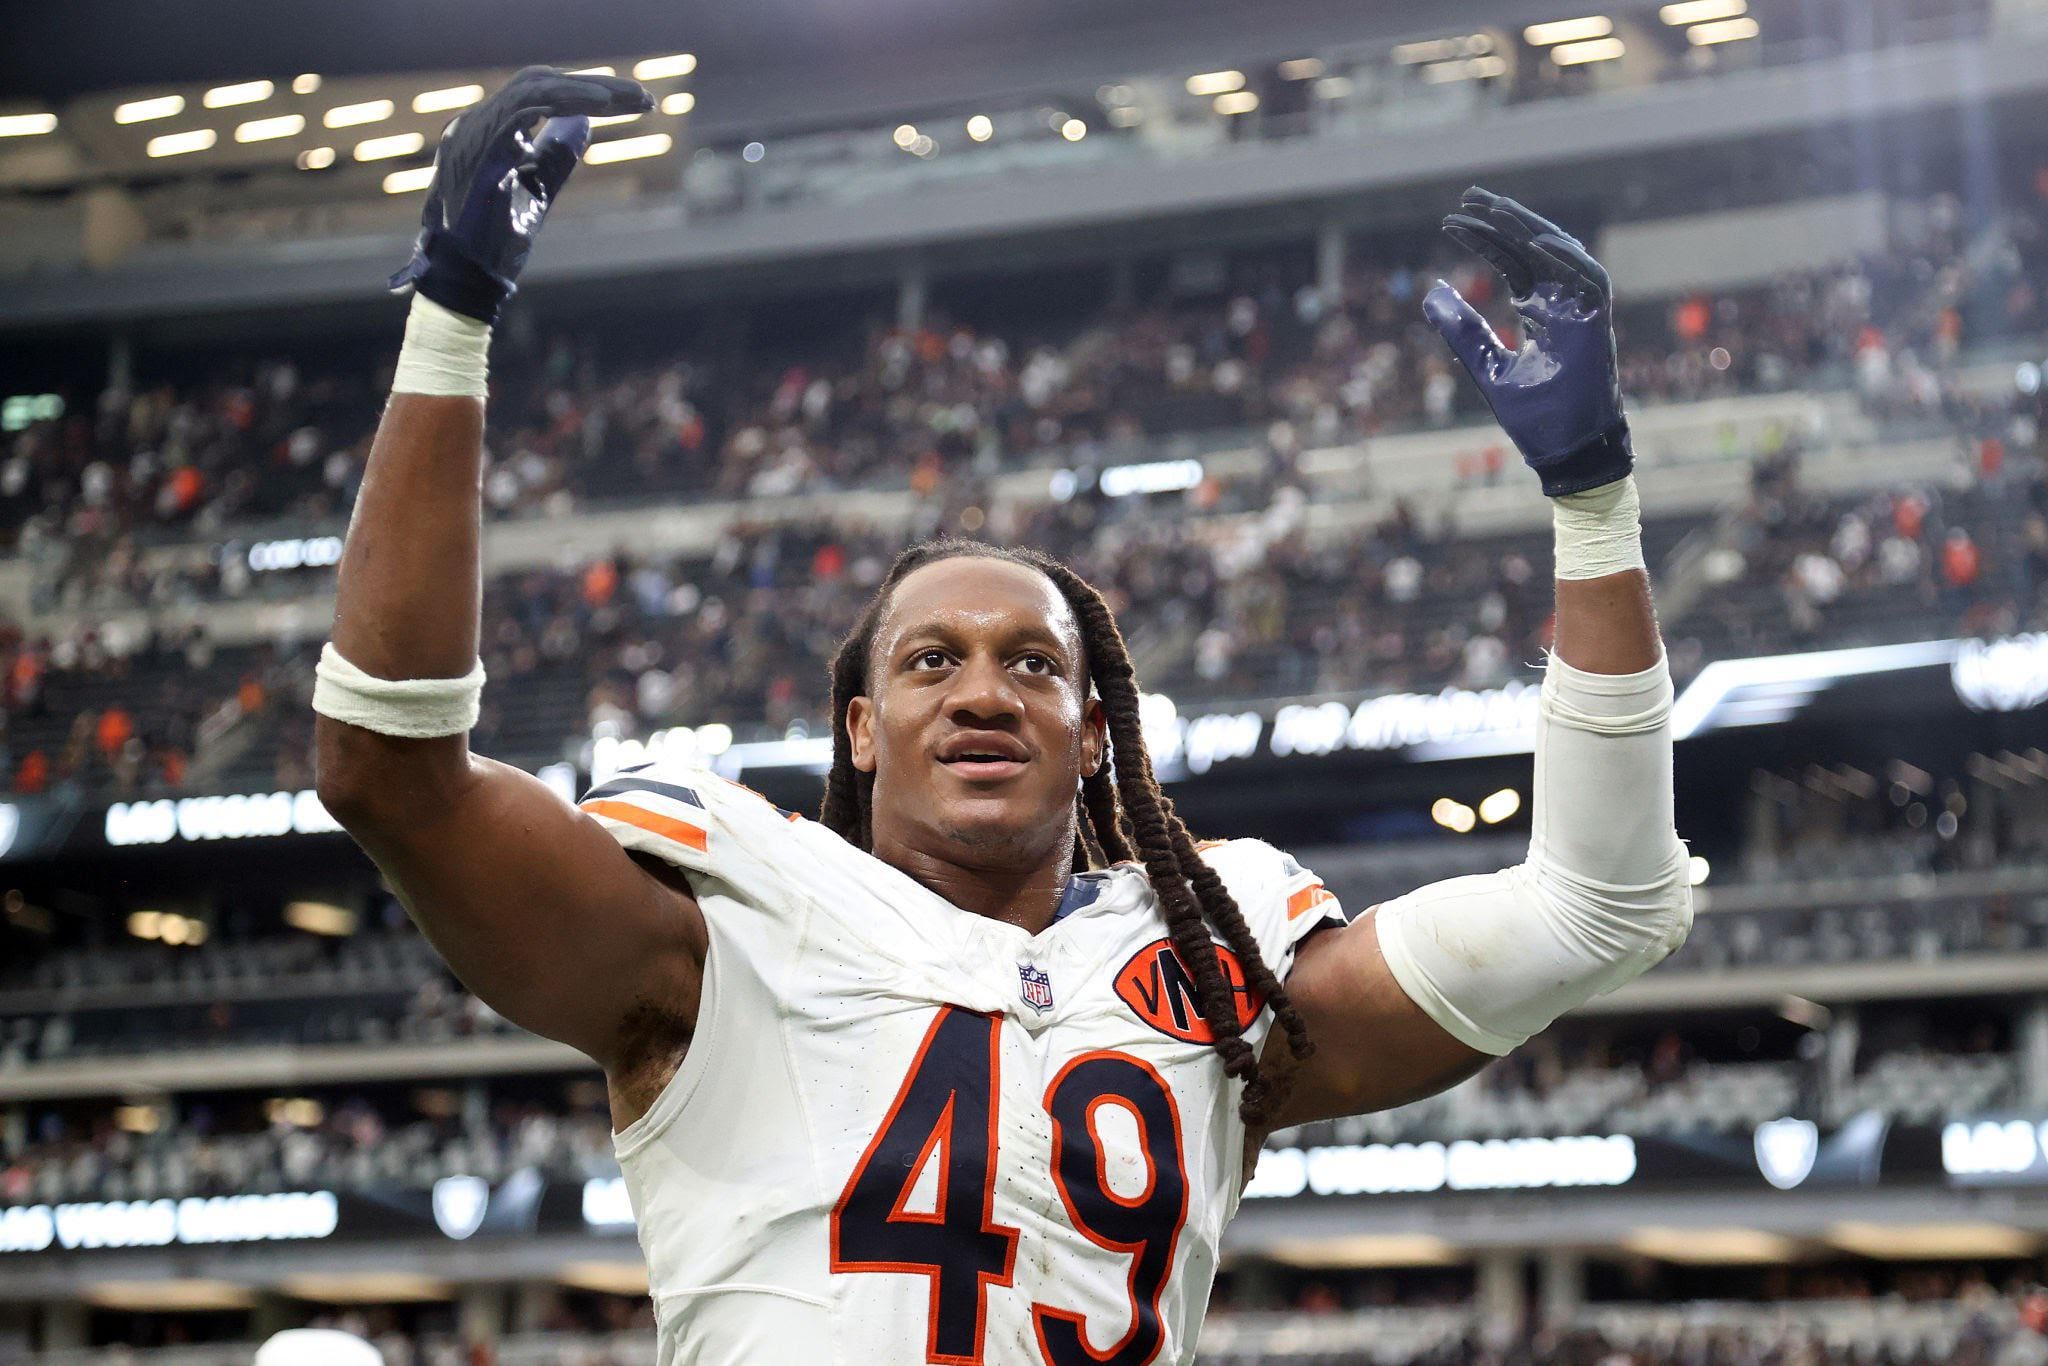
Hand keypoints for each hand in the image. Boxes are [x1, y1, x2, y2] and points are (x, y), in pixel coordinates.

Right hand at [389, 66, 652, 324]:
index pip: (538, 95)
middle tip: (644, 98)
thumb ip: (554, 155)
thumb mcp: (535, 190)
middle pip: (540, 82)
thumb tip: (583, 123)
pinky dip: (565, 100)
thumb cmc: (495, 244)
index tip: (634, 103)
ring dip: (589, 90)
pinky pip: (524, 106)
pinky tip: (601, 104)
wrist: (466, 281)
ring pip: (535, 87)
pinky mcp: (479, 147)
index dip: (585, 94)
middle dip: (596, 87)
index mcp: (486, 133)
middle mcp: (473, 124)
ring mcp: (472, 132)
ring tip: (634, 99)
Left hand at [1423, 187, 1631, 496]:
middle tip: (1468, 197)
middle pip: (1533, 247)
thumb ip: (1463, 331)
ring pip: (1561, 253)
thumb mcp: (1488, 367)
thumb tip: (1430, 294)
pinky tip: (1534, 243)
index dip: (1484, 239)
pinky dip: (1566, 259)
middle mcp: (1562, 302)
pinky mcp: (1598, 323)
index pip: (1511, 261)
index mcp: (1540, 309)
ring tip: (1496, 210)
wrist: (1567, 452)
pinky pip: (1590, 279)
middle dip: (1502, 220)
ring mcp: (1582, 310)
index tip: (1450, 223)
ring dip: (1530, 228)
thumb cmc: (1536, 417)